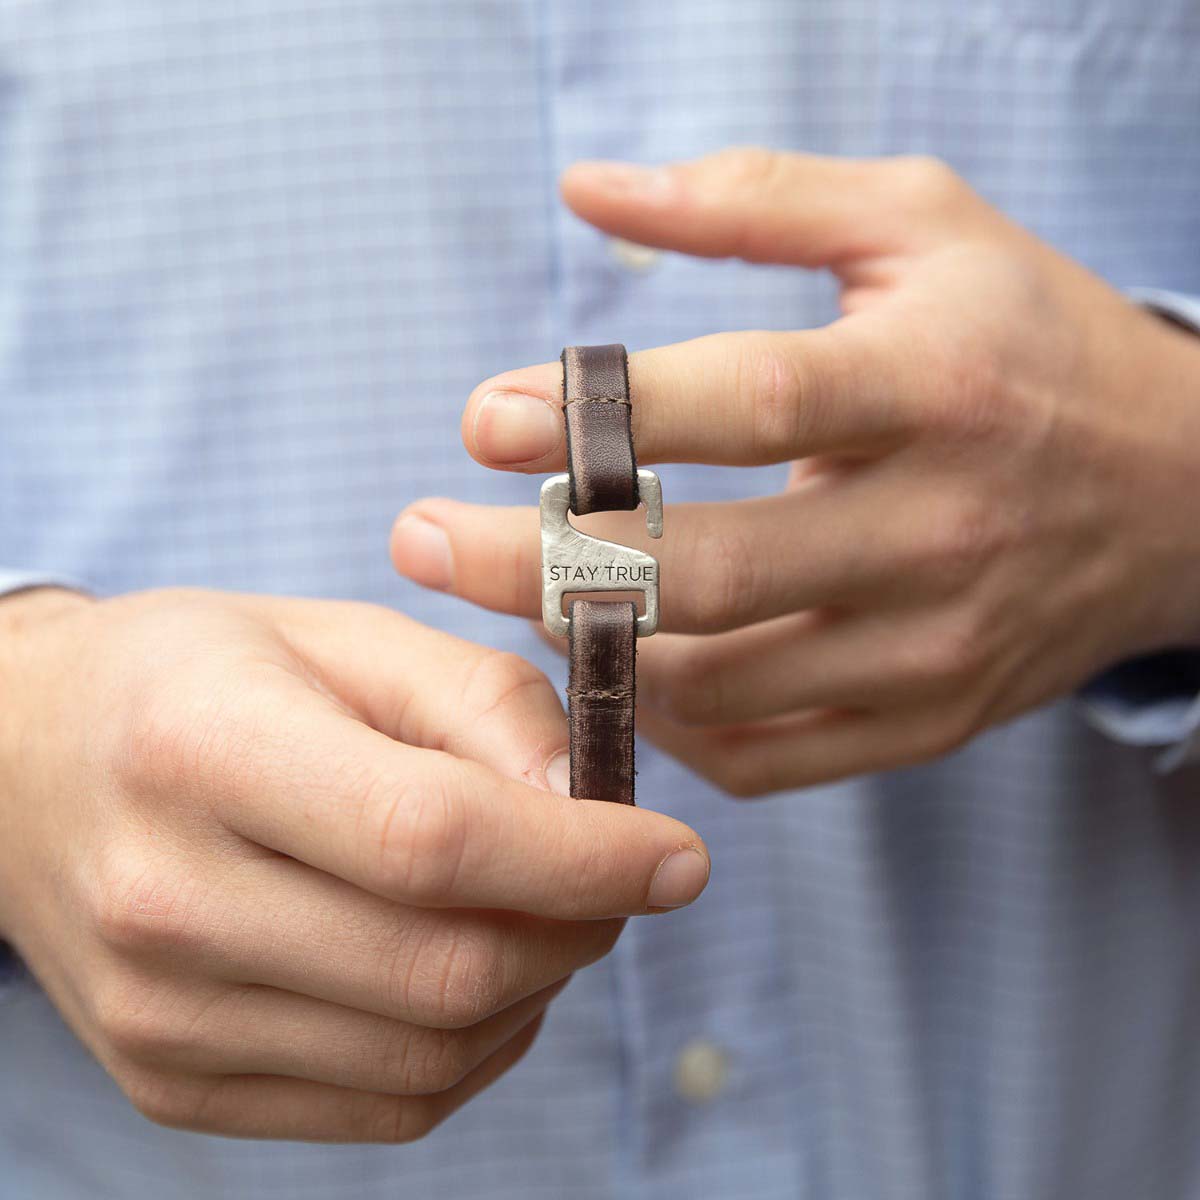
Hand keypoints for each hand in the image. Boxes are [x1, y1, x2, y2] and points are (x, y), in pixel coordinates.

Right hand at [0, 588, 707, 1139]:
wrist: (32, 765)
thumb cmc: (204, 676)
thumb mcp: (344, 635)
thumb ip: (480, 704)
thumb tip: (590, 804)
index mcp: (201, 749)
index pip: (428, 838)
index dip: (582, 857)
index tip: (680, 855)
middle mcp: (163, 899)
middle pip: (442, 965)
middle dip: (580, 928)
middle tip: (623, 876)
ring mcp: (159, 1016)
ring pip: (430, 1052)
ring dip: (537, 989)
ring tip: (547, 911)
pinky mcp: (173, 1084)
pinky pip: (385, 1104)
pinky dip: (475, 1047)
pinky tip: (483, 972)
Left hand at [391, 147, 1199, 794]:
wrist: (1174, 490)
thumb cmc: (1022, 339)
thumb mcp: (916, 226)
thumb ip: (751, 198)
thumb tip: (586, 193)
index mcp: (933, 384)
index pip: (753, 402)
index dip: (607, 418)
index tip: (483, 417)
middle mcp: (941, 526)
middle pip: (714, 573)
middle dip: (542, 567)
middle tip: (423, 541)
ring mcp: (938, 643)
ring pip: (724, 686)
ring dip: (594, 650)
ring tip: (519, 598)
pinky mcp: (932, 719)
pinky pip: (769, 758)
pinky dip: (671, 728)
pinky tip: (623, 671)